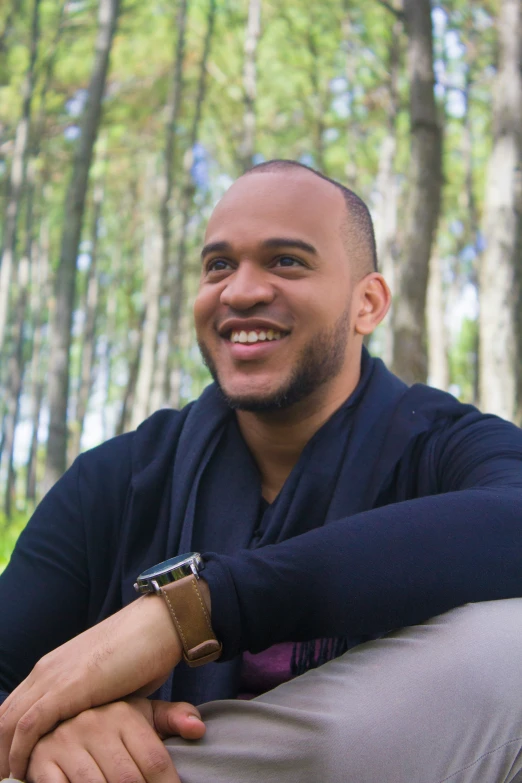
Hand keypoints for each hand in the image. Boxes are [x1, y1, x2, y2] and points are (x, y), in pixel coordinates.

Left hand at [0, 594, 182, 779]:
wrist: (161, 625)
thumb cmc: (144, 654)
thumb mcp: (109, 685)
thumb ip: (92, 705)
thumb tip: (93, 733)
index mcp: (54, 668)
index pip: (14, 709)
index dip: (6, 740)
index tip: (10, 768)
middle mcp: (46, 671)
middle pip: (4, 717)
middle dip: (0, 752)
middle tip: (6, 782)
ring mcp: (54, 677)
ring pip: (8, 723)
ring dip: (5, 757)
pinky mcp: (67, 687)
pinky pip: (29, 725)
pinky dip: (20, 753)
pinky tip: (24, 772)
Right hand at [25, 697, 205, 782]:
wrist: (56, 712)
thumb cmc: (108, 722)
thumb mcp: (141, 714)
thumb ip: (171, 719)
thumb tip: (199, 730)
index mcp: (123, 714)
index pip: (154, 760)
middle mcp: (93, 724)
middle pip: (128, 779)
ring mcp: (65, 742)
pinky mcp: (41, 760)